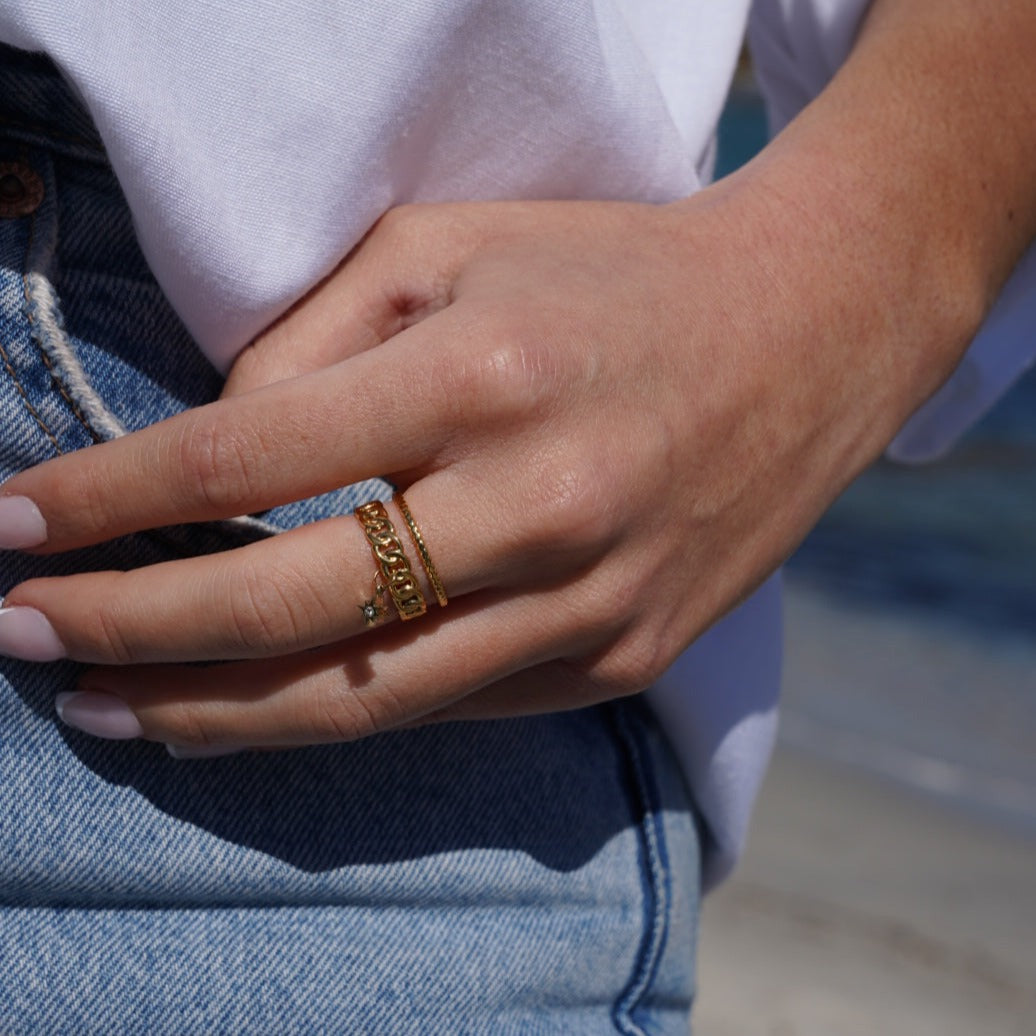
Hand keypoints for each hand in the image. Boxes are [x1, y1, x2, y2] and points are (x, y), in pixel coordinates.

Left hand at [0, 184, 919, 750]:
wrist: (806, 337)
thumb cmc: (617, 275)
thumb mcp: (456, 250)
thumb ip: (316, 345)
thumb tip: (225, 454)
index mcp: (483, 373)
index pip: (245, 462)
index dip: (107, 503)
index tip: (13, 526)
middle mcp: (538, 503)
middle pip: (287, 607)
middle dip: (130, 630)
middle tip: (24, 636)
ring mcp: (589, 601)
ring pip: (366, 697)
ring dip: (216, 714)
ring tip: (114, 710)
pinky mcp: (624, 657)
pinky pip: (455, 707)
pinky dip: (346, 709)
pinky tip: (267, 705)